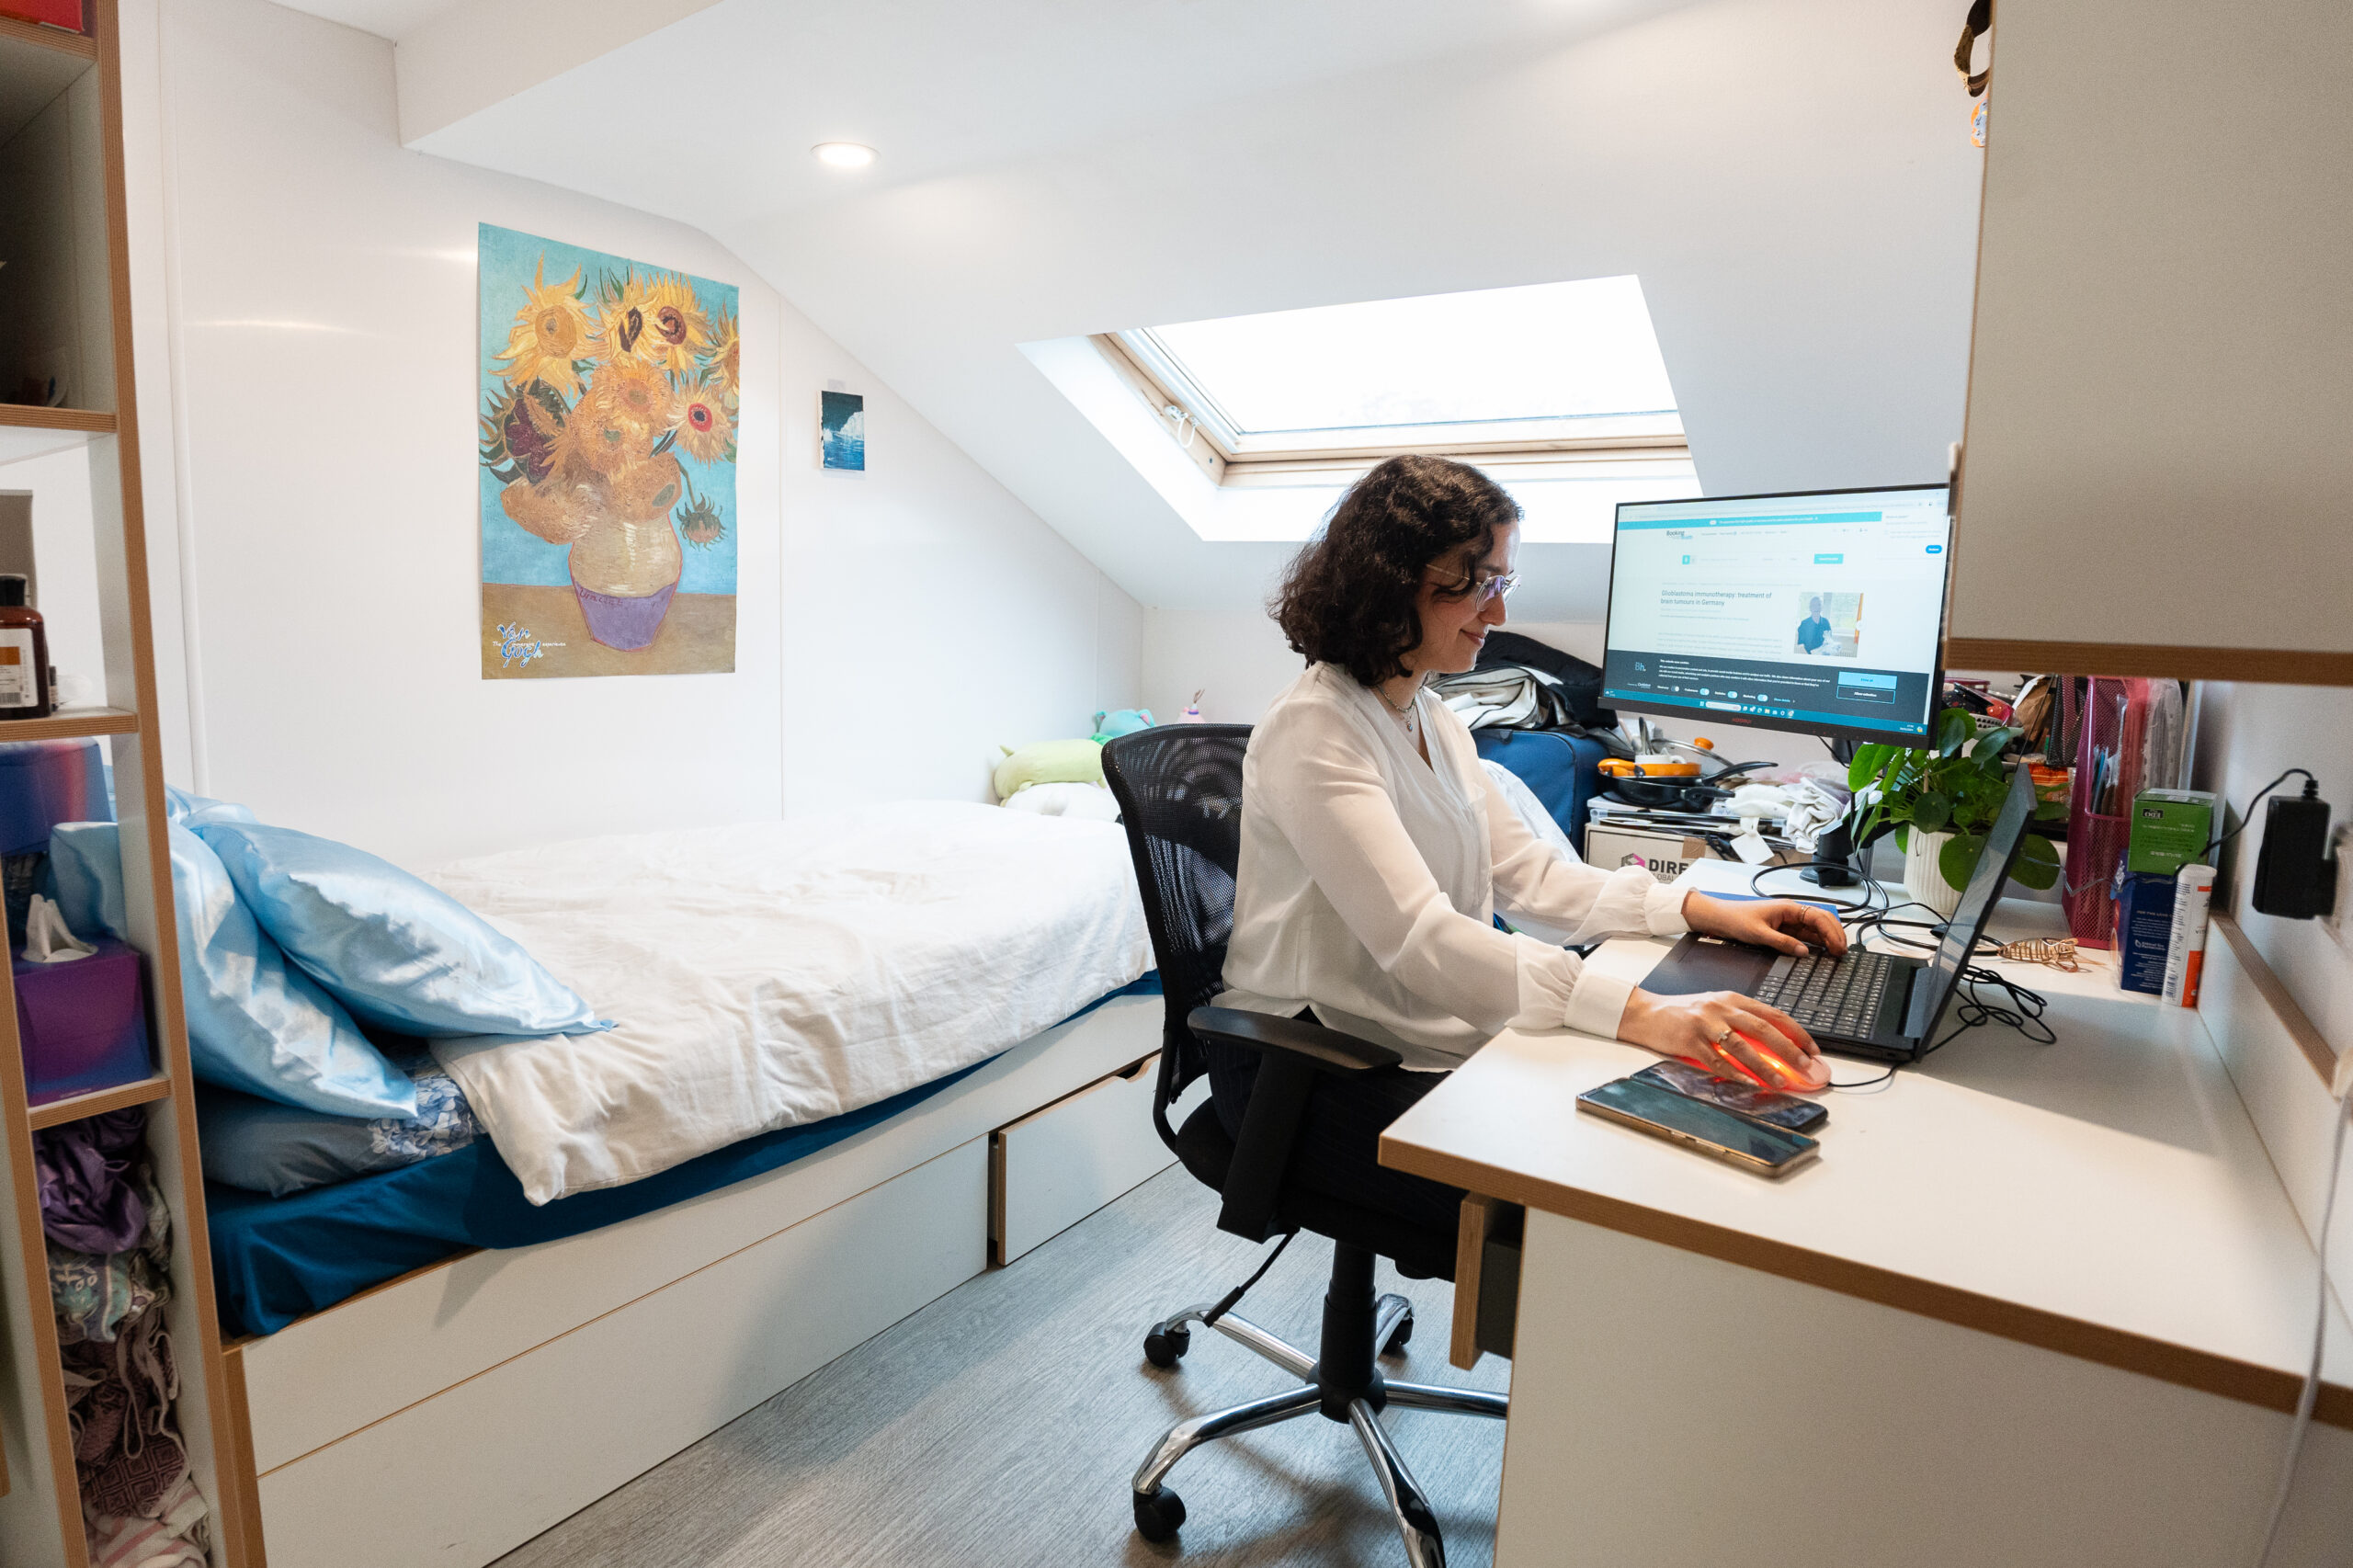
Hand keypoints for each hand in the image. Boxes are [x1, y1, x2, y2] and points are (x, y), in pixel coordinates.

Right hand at [1617, 989, 1828, 1089]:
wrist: (1647, 1013)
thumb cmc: (1684, 1013)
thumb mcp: (1717, 1008)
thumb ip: (1742, 1021)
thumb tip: (1775, 1045)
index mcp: (1733, 999)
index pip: (1773, 1014)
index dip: (1797, 1032)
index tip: (1813, 1049)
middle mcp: (1721, 1008)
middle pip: (1763, 1029)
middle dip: (1789, 1050)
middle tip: (1806, 1066)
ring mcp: (1705, 1023)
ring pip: (1742, 1046)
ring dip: (1764, 1066)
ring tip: (1780, 1082)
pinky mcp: (1689, 1040)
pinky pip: (1717, 1060)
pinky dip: (1734, 1073)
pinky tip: (1747, 1083)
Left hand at [1681, 893, 1848, 957]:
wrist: (1719, 918)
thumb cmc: (1735, 919)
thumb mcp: (1759, 934)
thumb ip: (1782, 943)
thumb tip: (1804, 952)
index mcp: (1788, 908)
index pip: (1818, 917)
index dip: (1831, 932)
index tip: (1838, 947)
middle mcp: (1791, 912)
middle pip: (1821, 921)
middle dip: (1835, 934)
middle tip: (1843, 952)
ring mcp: (1788, 921)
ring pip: (1815, 928)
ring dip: (1827, 939)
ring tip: (1837, 953)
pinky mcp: (1784, 929)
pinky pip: (1804, 935)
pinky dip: (1815, 943)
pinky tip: (1822, 952)